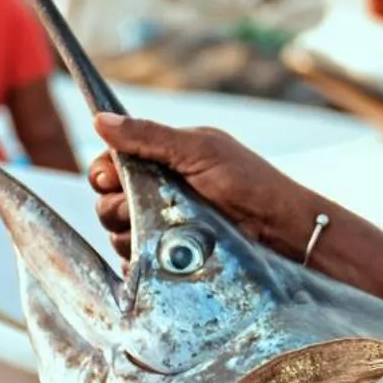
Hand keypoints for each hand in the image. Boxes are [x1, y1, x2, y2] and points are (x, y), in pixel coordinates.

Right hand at [88, 113, 313, 261]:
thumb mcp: (199, 151)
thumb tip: (101, 119)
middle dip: (118, 204)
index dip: (104, 172)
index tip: (110, 178)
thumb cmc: (249, 182)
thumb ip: (149, 136)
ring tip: (168, 229)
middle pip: (106, 200)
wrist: (282, 230)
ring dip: (132, 232)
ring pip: (115, 233)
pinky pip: (133, 263)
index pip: (110, 163)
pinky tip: (162, 254)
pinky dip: (140, 260)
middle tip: (148, 204)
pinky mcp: (166, 257)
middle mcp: (156, 193)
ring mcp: (161, 227)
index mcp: (162, 160)